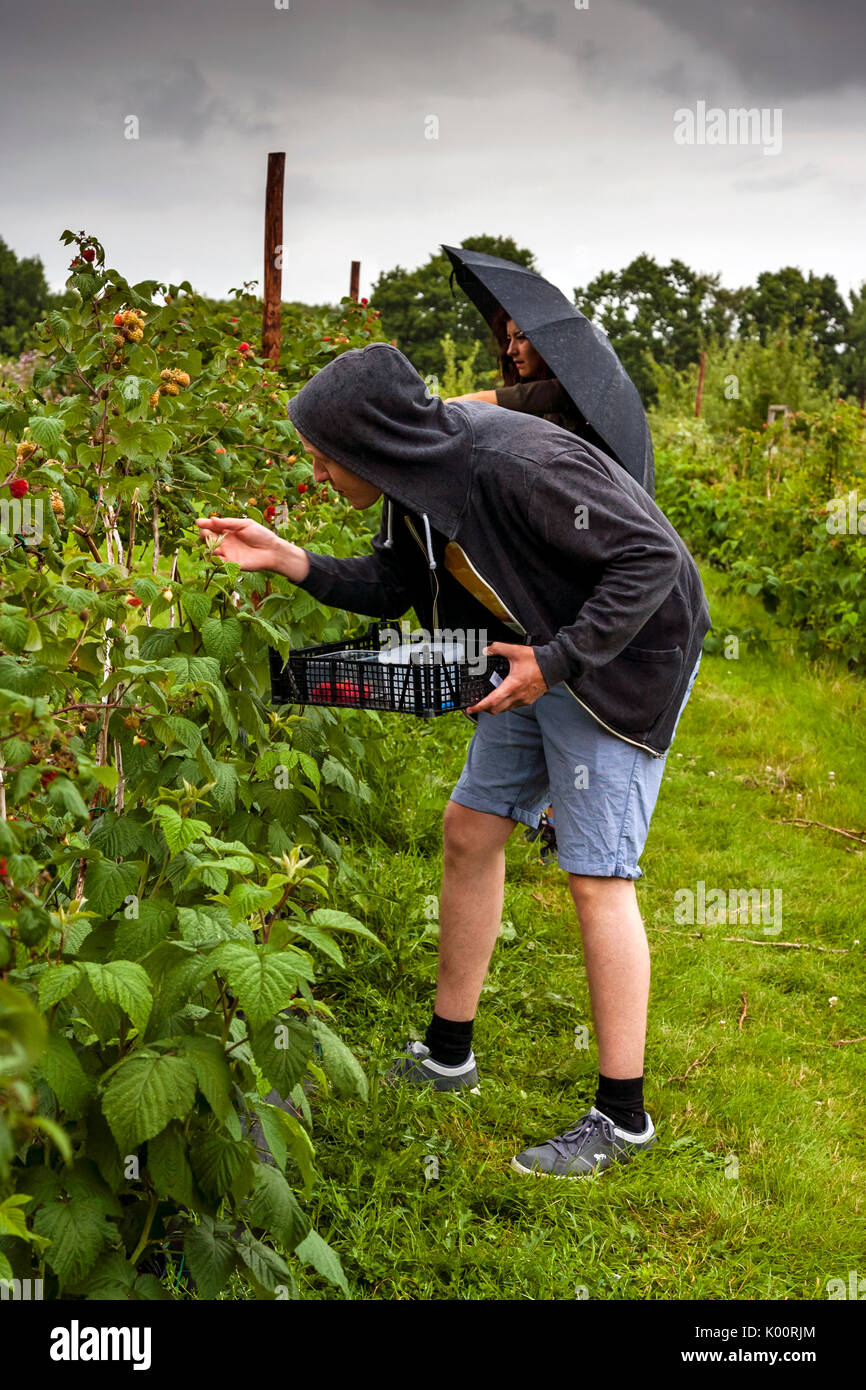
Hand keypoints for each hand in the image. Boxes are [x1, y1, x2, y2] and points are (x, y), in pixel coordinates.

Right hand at [194, 516, 309, 581]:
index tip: (198, 522)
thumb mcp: (245, 524)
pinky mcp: (231, 564)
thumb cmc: (261, 535)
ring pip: (211, 550)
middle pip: (209, 539)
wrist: (272, 550)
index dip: (205, 524)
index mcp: (228, 531)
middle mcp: (226, 542)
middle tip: (206, 532)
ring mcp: (227, 553)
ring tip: (211, 541)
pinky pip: (218, 562)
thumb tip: (212, 519)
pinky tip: (216, 553)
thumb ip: (228, 523)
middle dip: (204, 535)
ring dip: (209, 546)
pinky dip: (214, 558)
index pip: (212, 527)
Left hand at [466, 641, 547, 714]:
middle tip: (476, 705)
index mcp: (512, 685)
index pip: (492, 701)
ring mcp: (523, 700)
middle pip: (496, 710)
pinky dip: (505, 704)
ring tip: (488, 701)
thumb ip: (498, 648)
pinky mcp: (528, 700)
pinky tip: (503, 696)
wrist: (554, 666)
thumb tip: (486, 650)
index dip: (479, 706)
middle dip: (484, 709)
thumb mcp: (515, 651)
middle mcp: (517, 696)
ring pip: (505, 709)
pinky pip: (513, 706)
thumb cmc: (537, 660)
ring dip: (495, 707)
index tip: (470, 708)